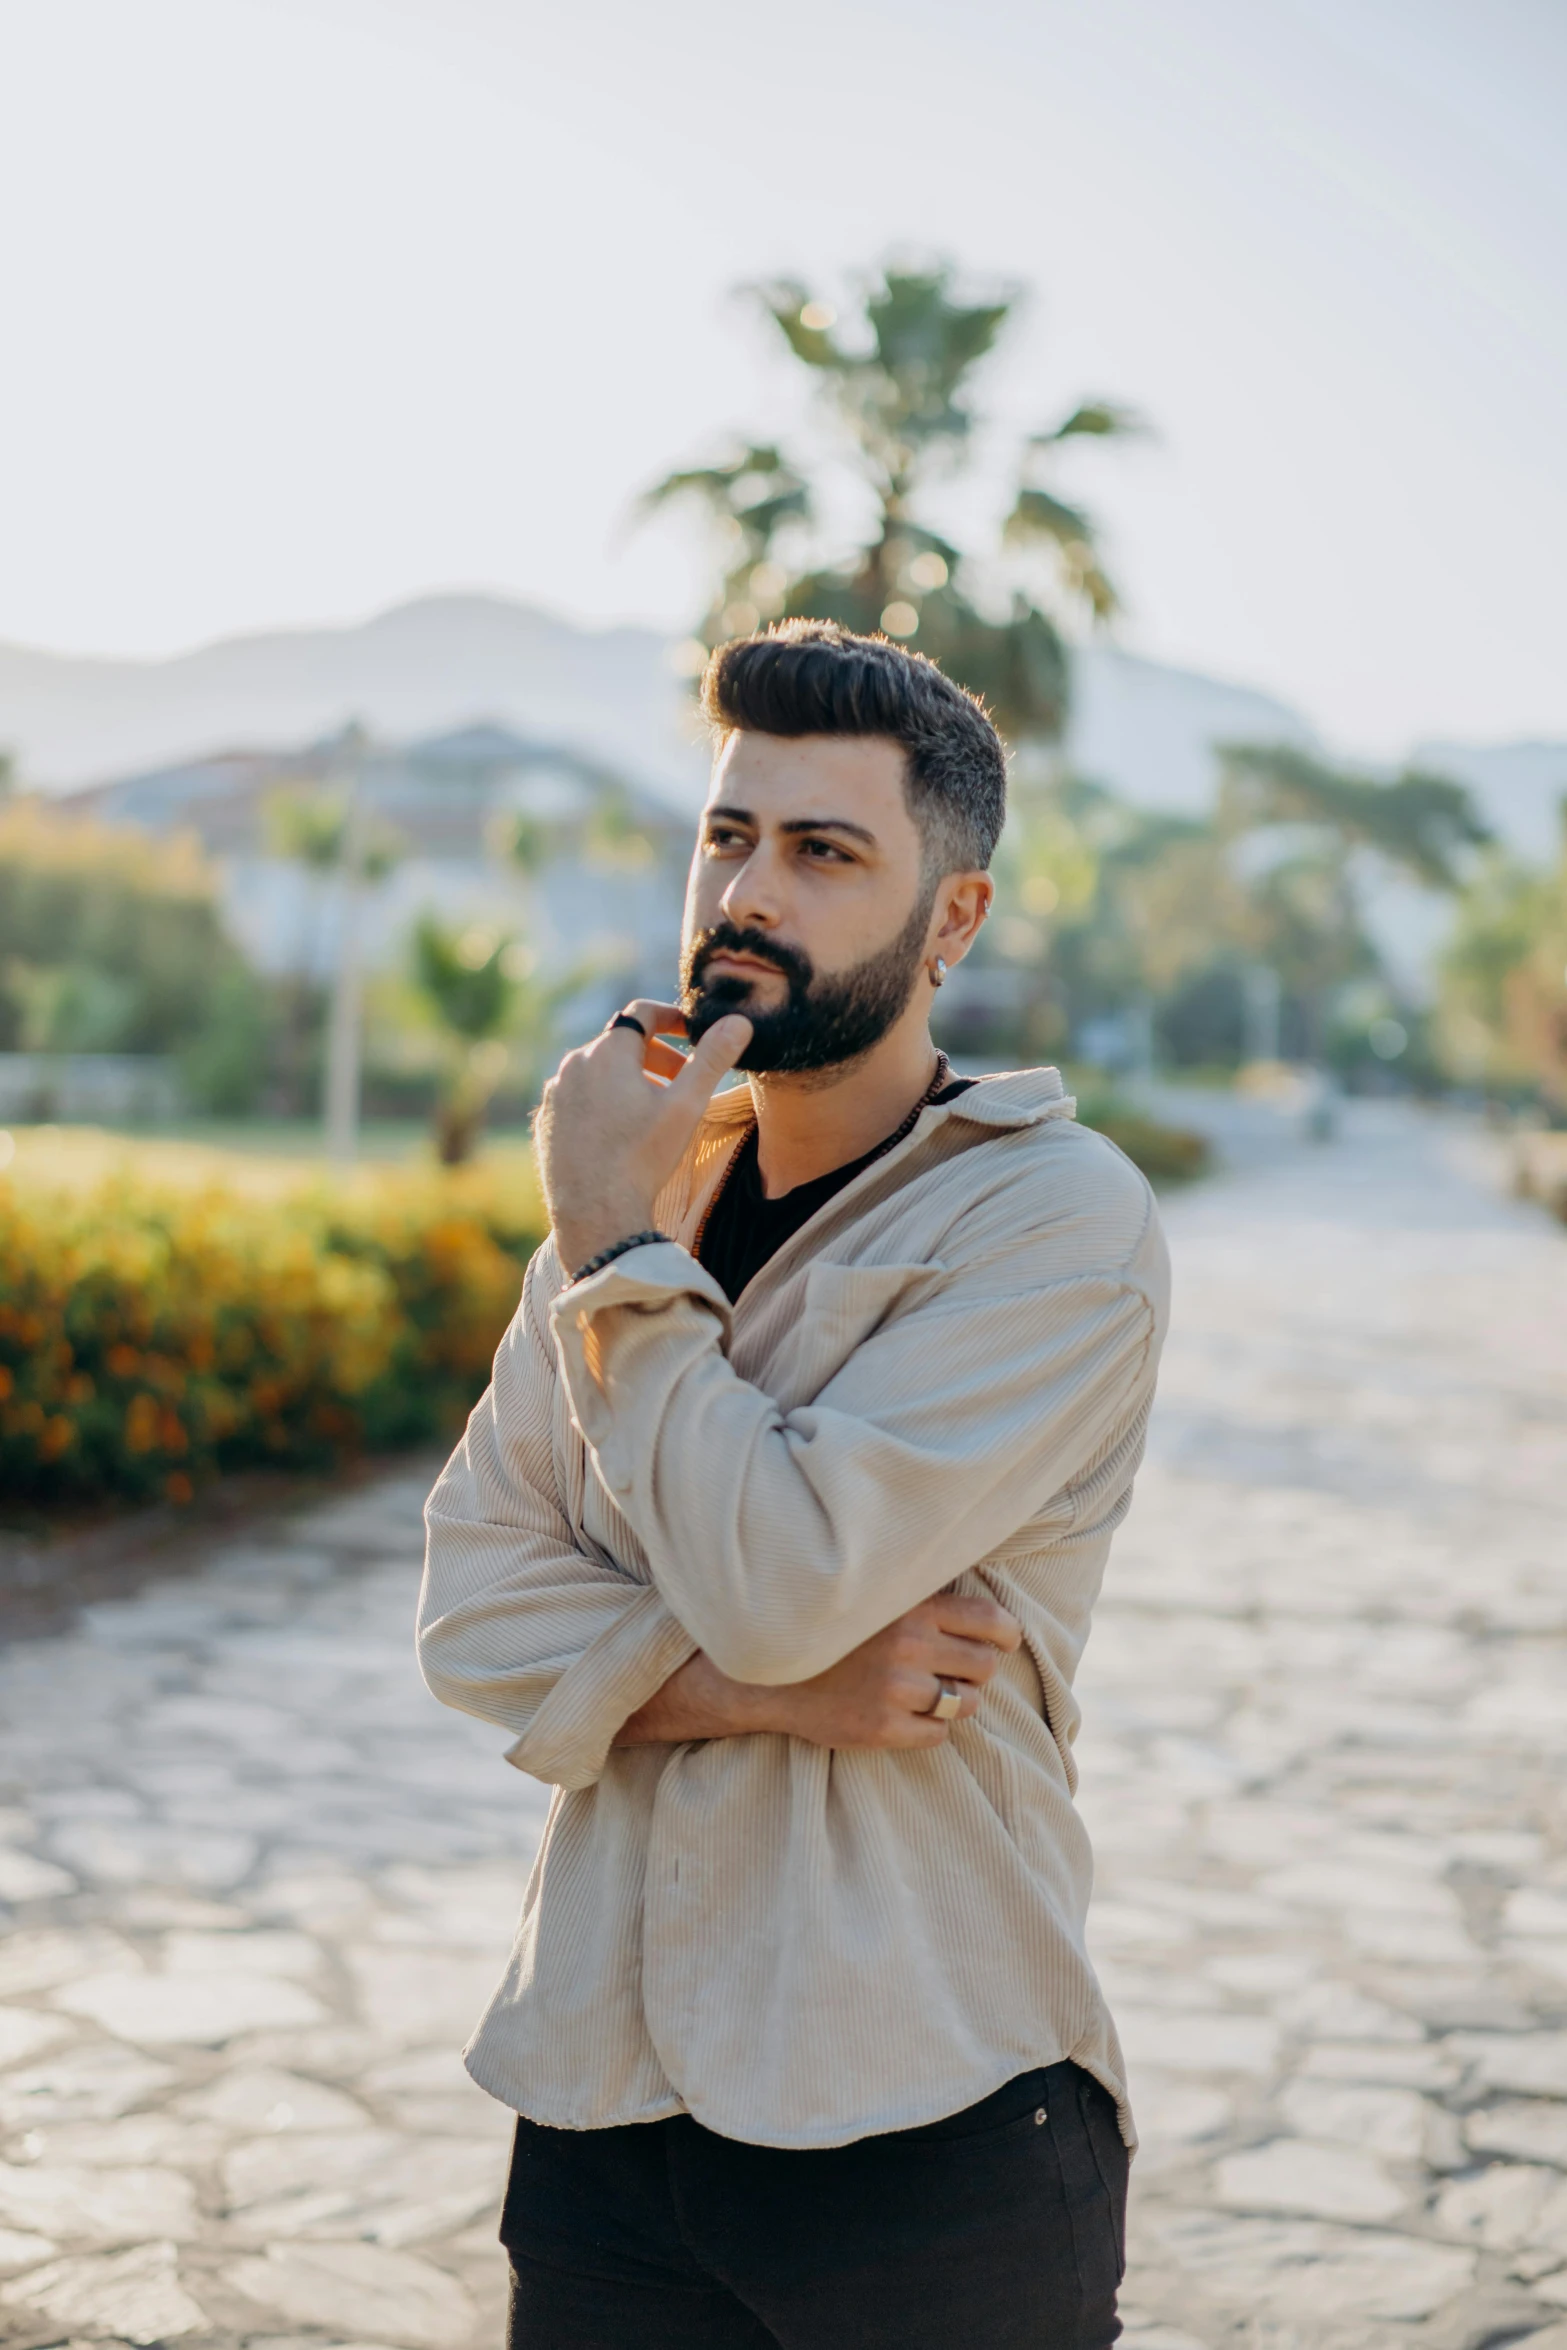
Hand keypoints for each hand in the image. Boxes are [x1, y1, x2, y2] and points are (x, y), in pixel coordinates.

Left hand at [536, 1000, 751, 1274]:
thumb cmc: (643, 1158)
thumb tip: (739, 1021)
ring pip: (596, 1072)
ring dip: (626, 1079)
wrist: (595, 1213)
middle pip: (619, 1044)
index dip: (670, 1016)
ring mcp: (554, 1095)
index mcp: (607, 1052)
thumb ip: (711, 1059)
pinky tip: (619, 1131)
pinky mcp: (545, 1123)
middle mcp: (573, 1065)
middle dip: (653, 1055)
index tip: (689, 1030)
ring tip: (651, 1108)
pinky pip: (577, 1099)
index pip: (641, 1014)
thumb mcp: (686, 1106)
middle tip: (680, 1079)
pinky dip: (600, 1102)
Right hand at [765, 1591, 1023, 1747]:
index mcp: (912, 1608)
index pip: (989, 1620)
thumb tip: (986, 1609)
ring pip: (967, 1703)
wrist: (769, 1673)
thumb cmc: (833, 1632)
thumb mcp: (878, 1599)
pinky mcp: (882, 1727)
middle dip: (977, 1670)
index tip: (1005, 1640)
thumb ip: (924, 1600)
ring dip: (956, 1700)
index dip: (1006, 1633)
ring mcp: (895, 1690)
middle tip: (955, 1669)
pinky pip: (938, 1735)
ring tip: (927, 1692)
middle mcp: (908, 1646)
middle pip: (985, 1666)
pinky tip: (904, 1714)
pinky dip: (930, 1728)